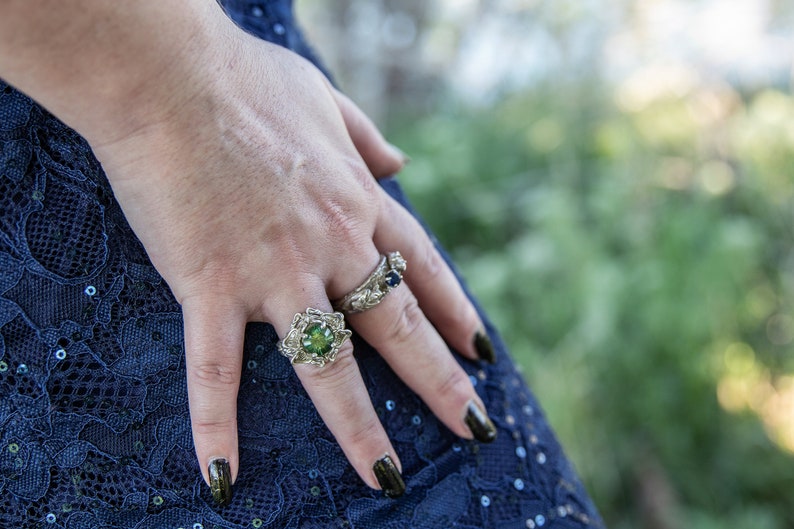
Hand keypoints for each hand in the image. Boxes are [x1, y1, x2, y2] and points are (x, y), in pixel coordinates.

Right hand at [79, 12, 496, 501]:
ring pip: (329, 365)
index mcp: (357, 203)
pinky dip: (216, 426)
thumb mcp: (325, 98)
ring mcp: (274, 271)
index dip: (455, 310)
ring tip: (386, 478)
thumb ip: (366, 137)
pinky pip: (216, 369)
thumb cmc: (245, 79)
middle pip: (398, 327)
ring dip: (359, 429)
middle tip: (477, 428)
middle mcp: (330, 245)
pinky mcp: (212, 283)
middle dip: (441, 383)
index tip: (482, 349)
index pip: (421, 267)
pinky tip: (224, 477)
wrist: (173, 74)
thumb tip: (401, 160)